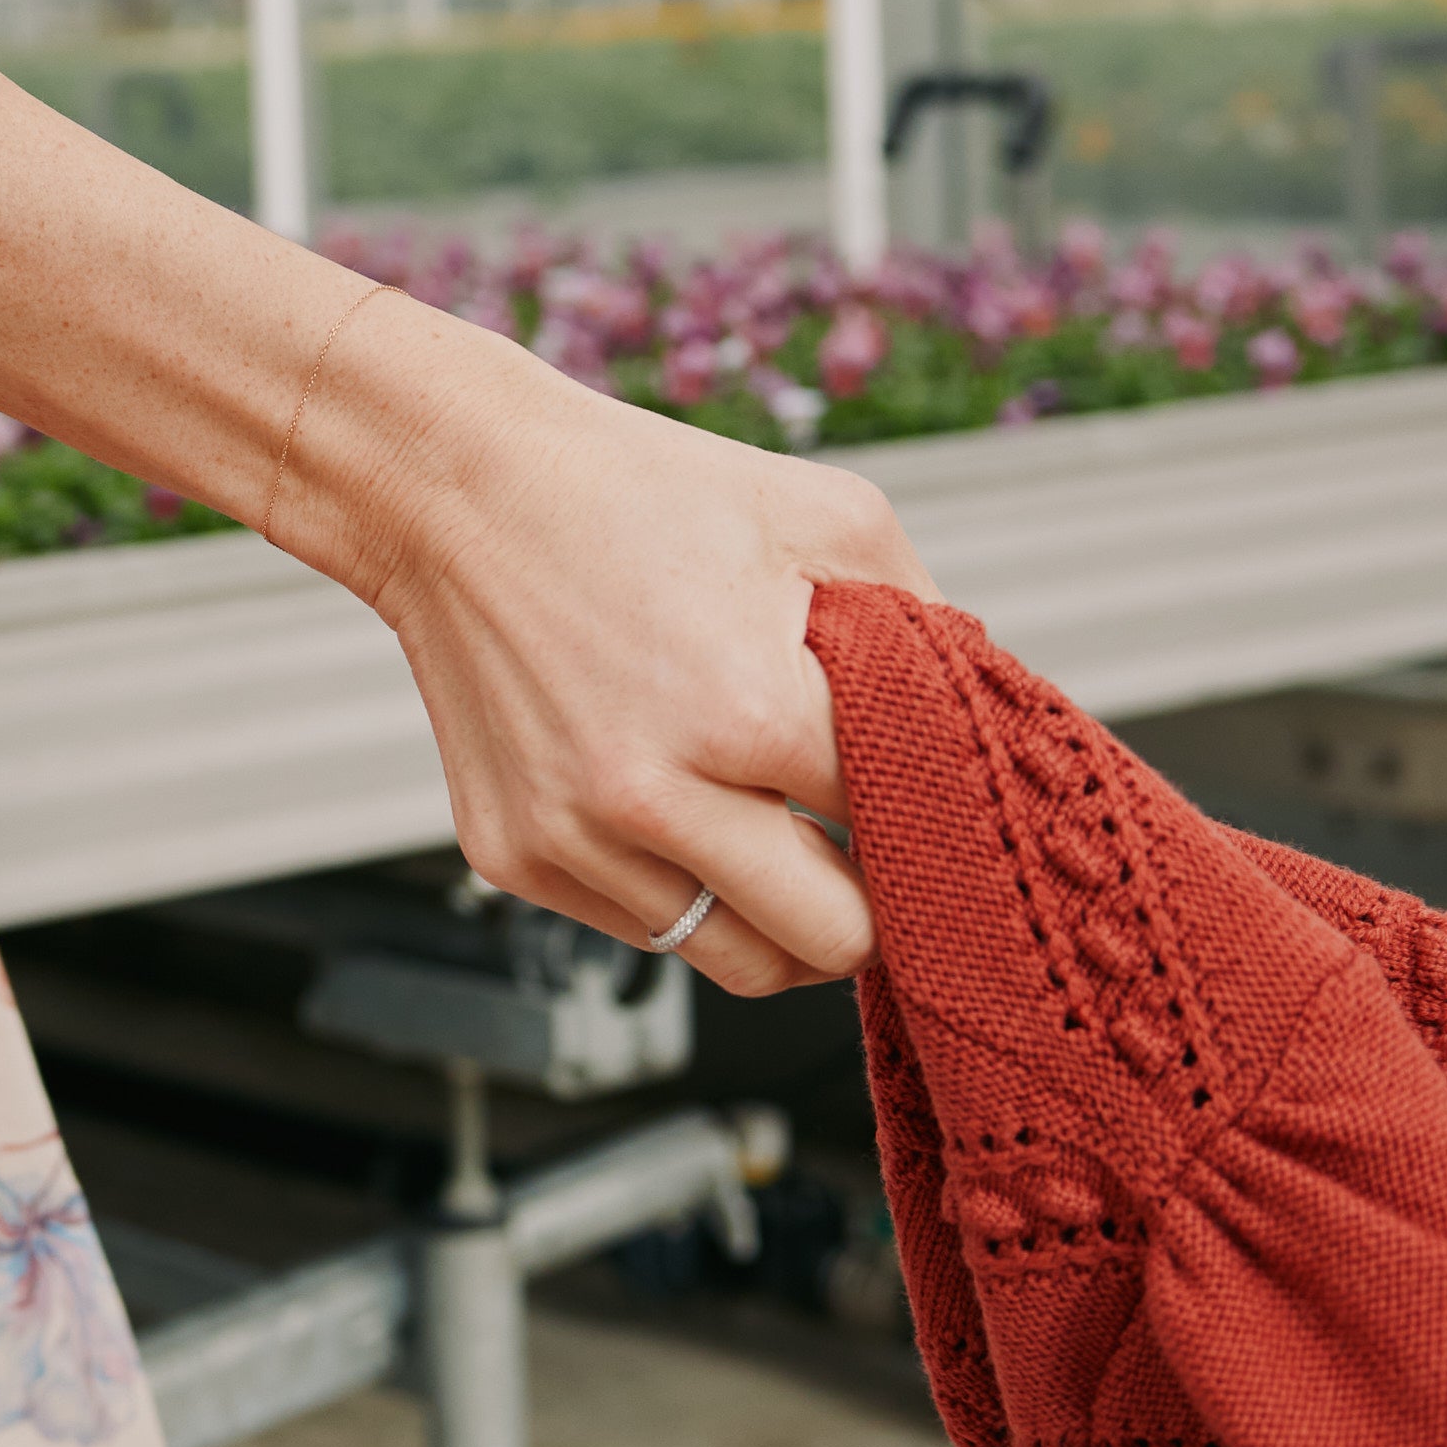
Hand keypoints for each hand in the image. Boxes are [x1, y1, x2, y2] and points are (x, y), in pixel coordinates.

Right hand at [324, 304, 933, 994]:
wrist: (453, 488)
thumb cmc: (642, 491)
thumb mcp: (826, 514)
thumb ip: (932, 625)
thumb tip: (994, 724)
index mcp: (750, 710)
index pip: (900, 832)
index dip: (930, 812)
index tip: (934, 800)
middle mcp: (653, 797)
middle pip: (830, 945)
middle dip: (869, 903)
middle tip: (872, 852)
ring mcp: (574, 840)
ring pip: (734, 959)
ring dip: (775, 913)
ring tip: (780, 838)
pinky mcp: (515, 859)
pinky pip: (642, 929)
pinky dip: (680, 890)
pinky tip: (673, 805)